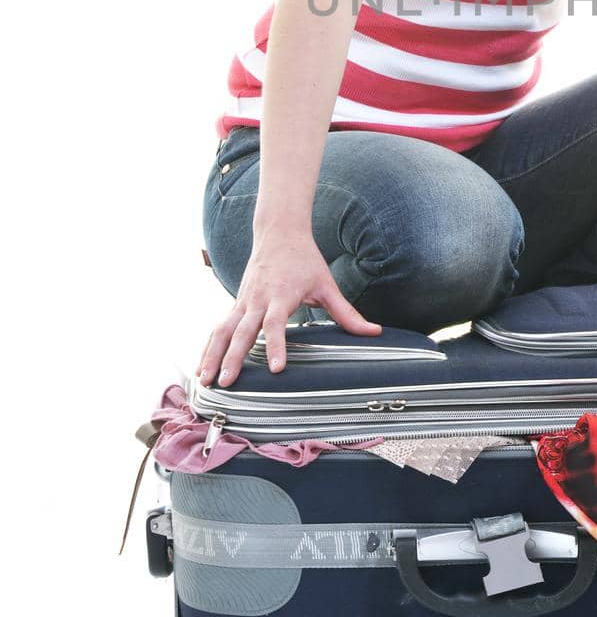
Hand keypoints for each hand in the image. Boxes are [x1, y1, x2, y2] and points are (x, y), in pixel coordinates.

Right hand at [197, 231, 381, 386]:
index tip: (277, 368)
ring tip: (205, 381)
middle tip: (227, 382)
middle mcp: (257, 299)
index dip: (277, 345)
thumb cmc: (305, 260)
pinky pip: (218, 327)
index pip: (276, 323)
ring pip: (222, 330)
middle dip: (233, 357)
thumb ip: (347, 313)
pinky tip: (201, 366)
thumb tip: (374, 331)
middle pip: (242, 331)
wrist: (279, 233)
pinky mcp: (236, 303)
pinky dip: (208, 347)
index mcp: (281, 294)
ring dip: (212, 355)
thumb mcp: (327, 285)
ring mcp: (243, 301)